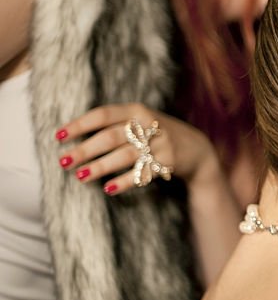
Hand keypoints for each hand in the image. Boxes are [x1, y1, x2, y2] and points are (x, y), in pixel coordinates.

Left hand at [56, 104, 217, 195]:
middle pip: (111, 136)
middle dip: (85, 150)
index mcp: (137, 110)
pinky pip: (143, 172)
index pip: (103, 114)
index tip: (58, 136)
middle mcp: (149, 124)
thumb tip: (72, 137)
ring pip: (125, 155)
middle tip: (63, 162)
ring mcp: (160, 143)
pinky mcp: (169, 161)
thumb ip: (113, 124)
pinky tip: (108, 189)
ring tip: (80, 176)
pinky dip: (125, 181)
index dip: (80, 125)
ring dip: (100, 166)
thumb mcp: (139, 121)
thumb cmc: (156, 135)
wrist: (196, 148)